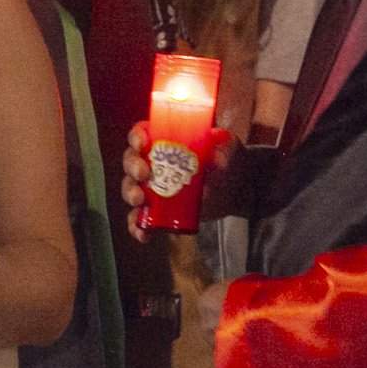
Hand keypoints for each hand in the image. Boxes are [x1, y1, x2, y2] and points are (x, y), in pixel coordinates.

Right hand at [120, 121, 237, 242]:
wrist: (236, 190)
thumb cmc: (227, 160)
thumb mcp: (229, 148)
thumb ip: (225, 149)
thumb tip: (218, 160)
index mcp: (164, 140)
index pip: (141, 133)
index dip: (136, 137)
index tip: (142, 144)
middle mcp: (152, 162)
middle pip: (131, 160)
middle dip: (133, 167)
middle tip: (143, 174)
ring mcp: (152, 188)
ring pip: (130, 188)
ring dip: (131, 194)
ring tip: (140, 201)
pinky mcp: (156, 211)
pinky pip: (139, 218)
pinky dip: (136, 226)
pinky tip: (143, 234)